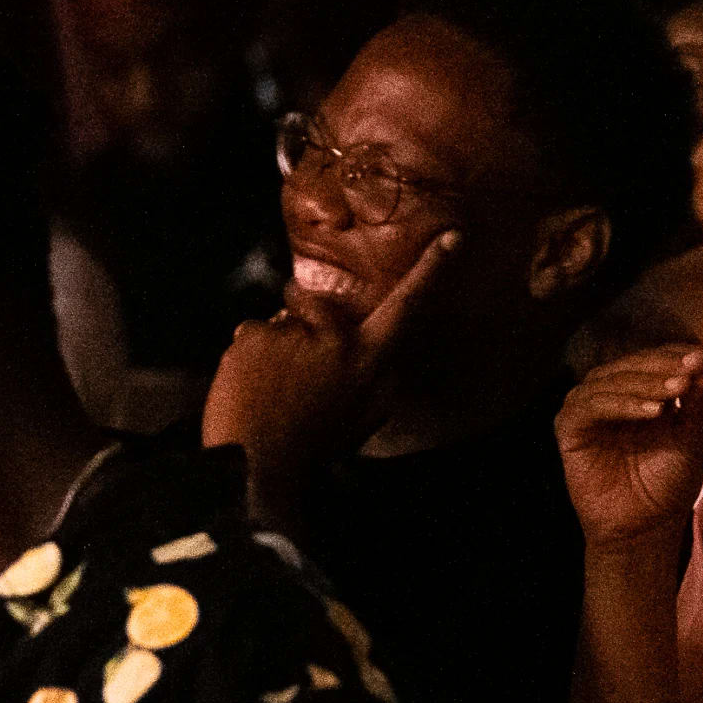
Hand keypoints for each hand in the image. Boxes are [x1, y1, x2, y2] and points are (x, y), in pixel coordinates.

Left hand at [203, 231, 457, 509]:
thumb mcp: (365, 416)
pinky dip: (248, 357)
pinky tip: (249, 389)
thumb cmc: (313, 447)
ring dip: (276, 349)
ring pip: (283, 326)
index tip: (454, 236)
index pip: (407, 307)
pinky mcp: (255, 334)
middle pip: (321, 309)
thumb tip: (385, 350)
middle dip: (305, 326)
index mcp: (371, 360)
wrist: (256, 466)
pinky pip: (252, 335)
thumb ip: (377, 375)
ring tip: (270, 394)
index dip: (432, 270)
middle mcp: (337, 339)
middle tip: (291, 378)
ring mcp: (294, 334)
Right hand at [558, 344, 702, 548]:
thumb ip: (696, 402)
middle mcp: (611, 394)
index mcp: (640, 391)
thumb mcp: (693, 438)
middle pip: (635, 364)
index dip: (684, 354)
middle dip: (667, 365)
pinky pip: (592, 406)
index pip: (658, 360)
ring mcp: (588, 409)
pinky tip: (654, 411)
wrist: (646, 528)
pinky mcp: (569, 428)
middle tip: (693, 367)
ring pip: (613, 380)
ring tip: (678, 388)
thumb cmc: (670, 483)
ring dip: (647, 382)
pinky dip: (623, 404)